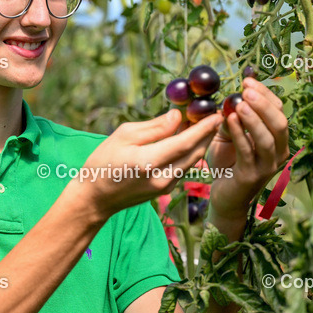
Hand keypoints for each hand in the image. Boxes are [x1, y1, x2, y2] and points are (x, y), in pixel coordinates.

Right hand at [67, 109, 222, 220]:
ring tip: (205, 123)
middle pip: (194, 153)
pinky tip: (189, 139)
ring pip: (192, 161)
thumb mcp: (123, 136)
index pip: (185, 143)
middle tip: (215, 114)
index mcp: (149, 162)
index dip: (203, 128)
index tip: (216, 114)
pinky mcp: (165, 190)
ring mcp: (165, 187)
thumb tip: (178, 117)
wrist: (96, 198)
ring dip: (201, 142)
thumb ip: (154, 127)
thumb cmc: (103, 162)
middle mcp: (162, 178)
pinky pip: (184, 167)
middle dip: (208, 133)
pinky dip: (190, 152)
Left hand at [207, 77, 289, 219]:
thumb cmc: (228, 163)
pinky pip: (248, 152)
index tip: (248, 81)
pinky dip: (240, 135)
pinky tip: (230, 121)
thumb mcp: (229, 136)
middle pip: (280, 124)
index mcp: (277, 139)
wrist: (223, 196)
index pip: (278, 111)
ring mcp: (267, 166)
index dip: (265, 95)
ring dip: (254, 119)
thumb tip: (233, 98)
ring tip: (240, 104)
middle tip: (247, 91)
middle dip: (264, 105)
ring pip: (268, 139)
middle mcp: (278, 152)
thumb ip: (234, 119)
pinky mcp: (252, 176)